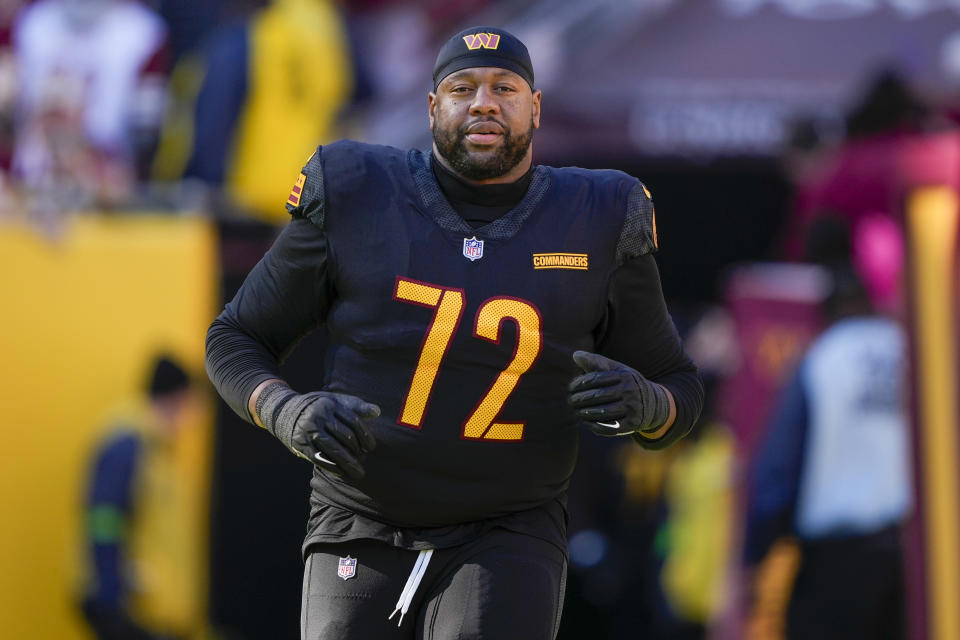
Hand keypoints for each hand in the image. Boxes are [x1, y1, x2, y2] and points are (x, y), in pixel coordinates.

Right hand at [257, 383, 378, 478]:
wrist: (283, 411)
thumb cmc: (316, 407)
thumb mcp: (334, 400)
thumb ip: (355, 406)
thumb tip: (377, 411)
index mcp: (329, 404)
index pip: (353, 421)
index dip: (365, 436)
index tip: (371, 447)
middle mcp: (318, 416)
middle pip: (345, 436)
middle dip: (357, 451)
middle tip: (364, 460)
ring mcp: (308, 431)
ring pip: (334, 449)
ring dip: (348, 463)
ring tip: (358, 472)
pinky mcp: (301, 444)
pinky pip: (320, 458)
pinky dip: (333, 467)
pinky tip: (342, 473)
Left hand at [568, 350, 669, 436]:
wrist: (654, 404)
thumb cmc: (627, 384)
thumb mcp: (616, 370)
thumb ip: (596, 362)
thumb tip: (575, 354)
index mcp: (625, 376)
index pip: (596, 379)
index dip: (579, 383)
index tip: (570, 388)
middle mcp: (631, 392)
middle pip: (598, 396)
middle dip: (580, 399)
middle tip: (570, 401)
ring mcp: (632, 409)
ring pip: (602, 412)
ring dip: (585, 413)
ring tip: (576, 411)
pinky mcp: (632, 424)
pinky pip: (610, 427)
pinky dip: (595, 426)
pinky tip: (586, 422)